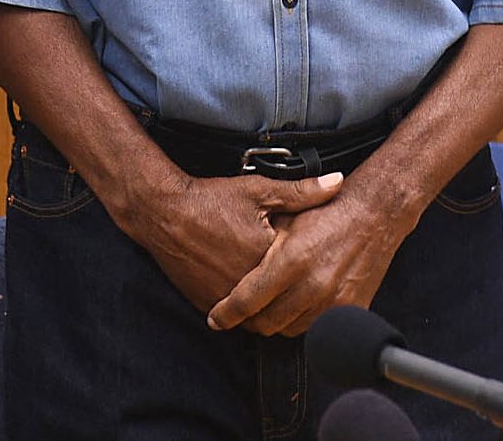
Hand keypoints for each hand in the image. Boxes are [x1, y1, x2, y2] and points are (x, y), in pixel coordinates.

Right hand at [134, 170, 343, 313]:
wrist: (165, 213)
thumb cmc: (213, 199)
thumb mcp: (259, 190)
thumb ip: (301, 192)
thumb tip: (338, 182)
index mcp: (267, 258)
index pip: (303, 273)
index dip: (311, 264)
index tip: (318, 256)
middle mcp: (248, 286)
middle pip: (284, 300)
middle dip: (294, 293)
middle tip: (303, 279)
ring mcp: (226, 300)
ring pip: (261, 318)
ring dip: (271, 307)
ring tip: (279, 290)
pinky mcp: (208, 305)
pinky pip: (236, 320)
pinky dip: (247, 311)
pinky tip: (253, 294)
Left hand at [206, 175, 409, 336]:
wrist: (374, 214)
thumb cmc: (329, 211)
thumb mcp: (288, 217)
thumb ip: (261, 245)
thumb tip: (231, 266)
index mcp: (292, 259)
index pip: (248, 300)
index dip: (227, 313)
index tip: (216, 319)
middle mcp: (312, 285)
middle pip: (267, 322)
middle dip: (250, 320)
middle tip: (244, 311)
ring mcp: (333, 301)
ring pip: (289, 330)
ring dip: (277, 321)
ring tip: (272, 304)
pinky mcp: (350, 310)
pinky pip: (315, 328)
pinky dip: (302, 320)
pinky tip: (297, 303)